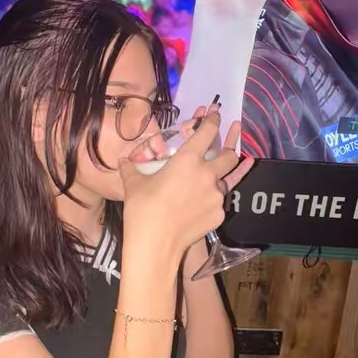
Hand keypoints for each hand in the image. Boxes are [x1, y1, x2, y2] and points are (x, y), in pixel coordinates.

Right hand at [119, 110, 251, 256]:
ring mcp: (216, 196)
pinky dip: (213, 199)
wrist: (155, 244)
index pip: (207, 132)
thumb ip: (131, 169)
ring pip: (227, 181)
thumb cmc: (143, 210)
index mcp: (188, 160)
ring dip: (225, 174)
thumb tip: (123, 161)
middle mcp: (207, 175)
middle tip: (234, 136)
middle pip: (229, 156)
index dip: (213, 120)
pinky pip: (219, 202)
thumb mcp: (134, 185)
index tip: (216, 114)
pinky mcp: (219, 215)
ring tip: (231, 168)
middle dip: (232, 145)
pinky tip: (206, 203)